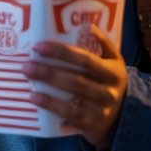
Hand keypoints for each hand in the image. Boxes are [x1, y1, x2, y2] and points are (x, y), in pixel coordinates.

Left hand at [22, 24, 127, 149]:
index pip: (85, 60)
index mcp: (113, 72)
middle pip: (76, 80)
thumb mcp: (114, 62)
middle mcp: (108, 92)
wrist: (123, 118)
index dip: (62, 52)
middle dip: (49, 71)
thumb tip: (87, 25)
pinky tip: (35, 98)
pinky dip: (51, 106)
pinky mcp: (91, 125)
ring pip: (72, 99)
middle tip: (27, 64)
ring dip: (47, 90)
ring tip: (27, 80)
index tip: (39, 47)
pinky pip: (69, 115)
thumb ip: (104, 44)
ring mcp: (101, 111)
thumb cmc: (111, 82)